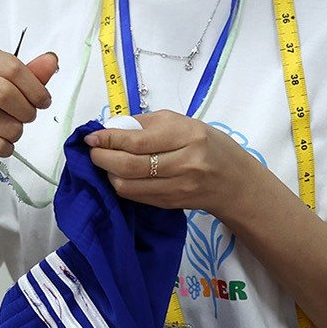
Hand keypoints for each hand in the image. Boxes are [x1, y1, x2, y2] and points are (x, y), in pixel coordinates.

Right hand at [0, 48, 58, 161]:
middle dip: (26, 112)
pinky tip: (0, 143)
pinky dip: (5, 148)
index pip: (13, 68)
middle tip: (27, 117)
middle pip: (6, 94)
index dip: (36, 89)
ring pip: (3, 124)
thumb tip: (51, 61)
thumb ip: (33, 74)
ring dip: (16, 133)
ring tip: (9, 130)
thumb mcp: (13, 85)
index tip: (43, 101)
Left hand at [84, 110, 262, 216]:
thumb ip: (147, 124)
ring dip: (108, 174)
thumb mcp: (184, 123)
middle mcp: (184, 164)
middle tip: (92, 150)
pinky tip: (118, 174)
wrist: (234, 182)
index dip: (109, 139)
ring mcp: (178, 188)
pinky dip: (121, 185)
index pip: (138, 141)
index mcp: (188, 136)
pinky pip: (136, 196)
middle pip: (130, 166)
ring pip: (129, 185)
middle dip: (103, 158)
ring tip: (104, 162)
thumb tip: (111, 127)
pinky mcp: (170, 204)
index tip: (92, 136)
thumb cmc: (209, 145)